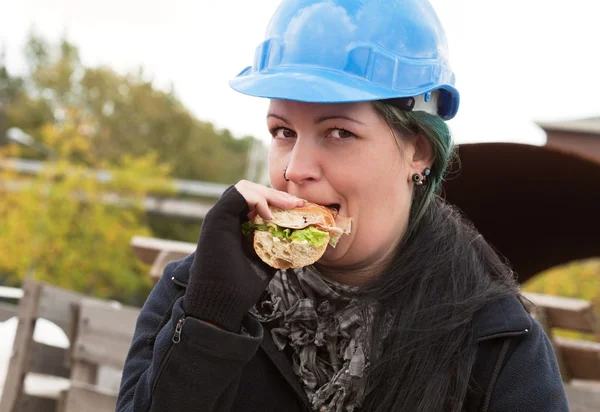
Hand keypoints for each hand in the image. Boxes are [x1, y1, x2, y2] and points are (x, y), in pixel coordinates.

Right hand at [183, 181, 302, 331]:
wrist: (220, 302)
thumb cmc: (240, 287)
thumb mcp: (265, 261)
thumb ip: (275, 247)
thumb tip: (297, 241)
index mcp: (236, 226)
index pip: (257, 201)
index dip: (279, 201)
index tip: (300, 207)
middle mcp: (227, 218)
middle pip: (253, 191)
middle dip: (279, 195)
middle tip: (299, 204)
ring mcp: (220, 216)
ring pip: (245, 188)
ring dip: (270, 195)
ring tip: (287, 207)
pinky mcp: (217, 218)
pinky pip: (239, 194)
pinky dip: (257, 200)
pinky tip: (269, 216)